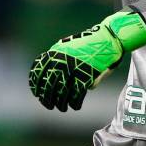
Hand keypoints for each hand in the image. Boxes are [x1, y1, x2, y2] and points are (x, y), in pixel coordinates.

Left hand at [29, 10, 145, 111]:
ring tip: (62, 108)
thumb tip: (55, 78)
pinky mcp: (87, 76)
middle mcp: (63, 61)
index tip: (36, 94)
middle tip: (48, 105)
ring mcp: (74, 69)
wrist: (109, 37)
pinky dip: (75, 103)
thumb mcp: (69, 45)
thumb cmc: (90, 42)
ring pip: (62, 92)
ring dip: (60, 103)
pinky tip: (76, 106)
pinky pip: (77, 95)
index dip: (36, 85)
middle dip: (47, 98)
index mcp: (56, 52)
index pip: (39, 72)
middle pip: (49, 85)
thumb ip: (59, 59)